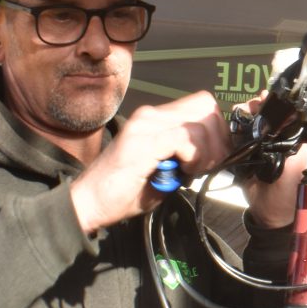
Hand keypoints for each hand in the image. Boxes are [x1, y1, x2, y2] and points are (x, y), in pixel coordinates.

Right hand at [70, 91, 229, 233]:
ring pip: (200, 122)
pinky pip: (185, 138)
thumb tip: (215, 154)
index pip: (202, 105)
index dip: (217, 130)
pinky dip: (193, 157)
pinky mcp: (142, 140)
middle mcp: (150, 115)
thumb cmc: (124, 191)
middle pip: (206, 106)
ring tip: (193, 171)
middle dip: (217, 139)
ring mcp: (145, 125)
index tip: (215, 156)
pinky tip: (184, 172)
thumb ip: (186, 155)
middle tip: (207, 164)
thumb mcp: (165, 170)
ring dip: (206, 151)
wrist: (89, 203)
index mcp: (156, 119)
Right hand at [235, 93, 306, 228]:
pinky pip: (237, 136)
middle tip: (255, 102)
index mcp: (292, 141)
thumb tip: (298, 124)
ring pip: (251, 123)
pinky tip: (234, 118)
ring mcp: (259, 147)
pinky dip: (234, 126)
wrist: (269, 213)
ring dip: (246, 113)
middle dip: (259, 106)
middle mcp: (275, 141)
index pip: (284, 116)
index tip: (269, 96)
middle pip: (265, 116)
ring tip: (244, 108)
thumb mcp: (300, 166)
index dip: (276, 105)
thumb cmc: (290, 193)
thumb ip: (301, 146)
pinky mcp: (243, 155)